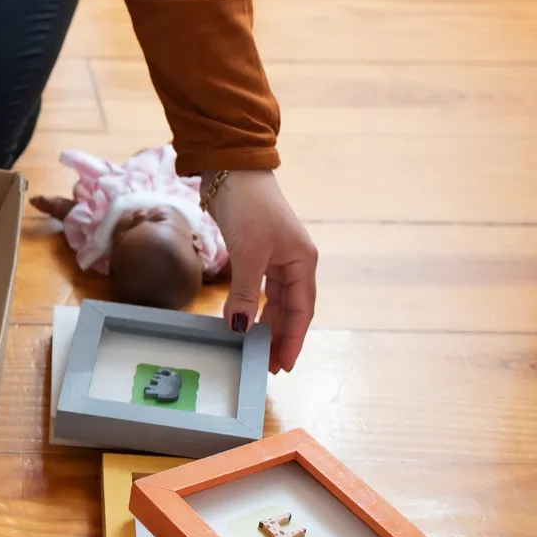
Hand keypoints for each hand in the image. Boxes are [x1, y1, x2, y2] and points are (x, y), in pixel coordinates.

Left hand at [205, 170, 317, 372]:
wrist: (233, 172)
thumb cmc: (249, 207)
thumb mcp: (248, 254)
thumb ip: (245, 293)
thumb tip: (240, 329)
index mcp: (303, 262)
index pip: (302, 311)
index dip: (294, 339)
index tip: (283, 365)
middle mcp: (294, 262)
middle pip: (290, 310)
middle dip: (279, 338)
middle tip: (266, 365)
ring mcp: (275, 258)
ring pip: (274, 301)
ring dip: (265, 325)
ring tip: (254, 349)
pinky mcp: (256, 253)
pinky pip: (258, 289)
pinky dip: (251, 306)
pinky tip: (241, 321)